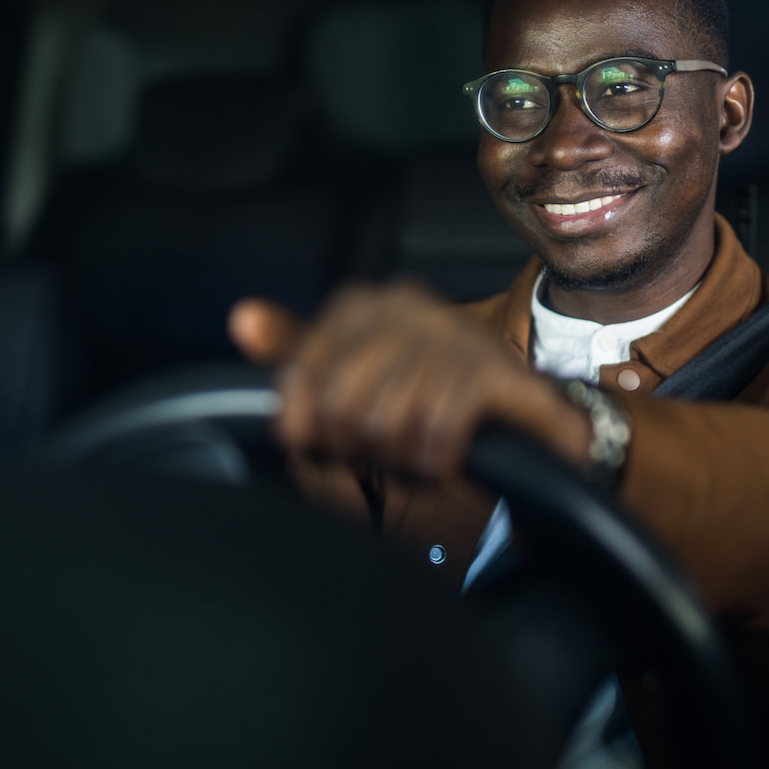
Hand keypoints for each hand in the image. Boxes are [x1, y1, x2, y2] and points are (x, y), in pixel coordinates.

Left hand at [228, 282, 590, 479]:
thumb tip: (242, 318)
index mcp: (362, 305)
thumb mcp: (353, 383)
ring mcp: (452, 334)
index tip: (326, 449)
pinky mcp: (493, 371)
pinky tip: (442, 462)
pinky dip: (433, 463)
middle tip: (381, 458)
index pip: (298, 374)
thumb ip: (297, 356)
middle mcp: (405, 305)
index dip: (306, 429)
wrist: (527, 422)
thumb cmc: (428, 401)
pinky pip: (436, 432)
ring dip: (398, 461)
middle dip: (356, 449)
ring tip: (415, 459)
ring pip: (385, 422)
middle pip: (339, 403)